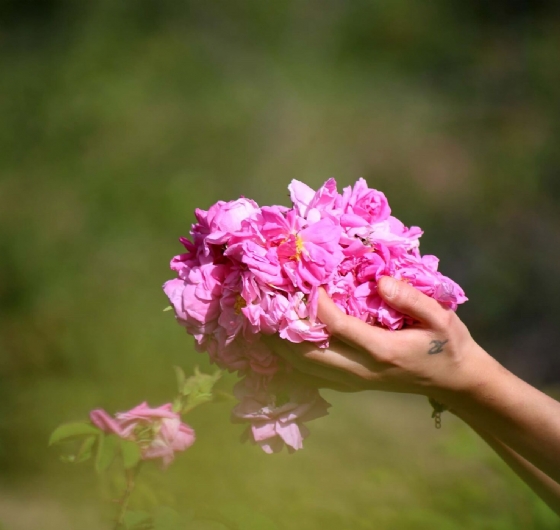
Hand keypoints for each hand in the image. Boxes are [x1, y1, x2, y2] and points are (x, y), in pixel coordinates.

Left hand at [263, 277, 491, 403]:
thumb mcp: (441, 317)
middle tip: (265, 302)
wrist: (454, 381)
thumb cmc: (448, 344)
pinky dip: (292, 358)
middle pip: (308, 353)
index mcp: (382, 350)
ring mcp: (354, 381)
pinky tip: (280, 342)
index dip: (315, 303)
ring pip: (305, 367)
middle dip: (283, 329)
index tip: (304, 280)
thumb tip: (379, 281)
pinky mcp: (350, 384)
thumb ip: (411, 298)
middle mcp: (361, 370)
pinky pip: (312, 374)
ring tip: (262, 321)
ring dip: (281, 345)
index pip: (335, 326)